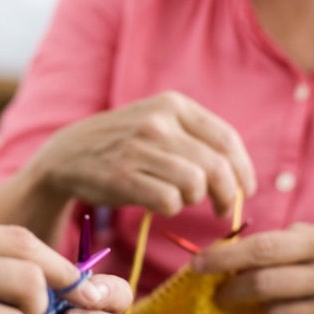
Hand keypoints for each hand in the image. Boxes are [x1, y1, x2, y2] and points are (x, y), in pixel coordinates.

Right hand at [26, 91, 255, 217]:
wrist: (67, 153)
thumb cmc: (124, 143)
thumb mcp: (158, 121)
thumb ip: (196, 137)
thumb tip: (240, 172)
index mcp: (173, 104)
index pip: (227, 139)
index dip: (243, 170)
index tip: (246, 190)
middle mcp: (158, 121)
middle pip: (215, 167)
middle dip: (227, 195)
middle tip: (223, 210)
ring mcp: (138, 147)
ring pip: (194, 185)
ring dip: (193, 200)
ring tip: (179, 199)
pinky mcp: (122, 175)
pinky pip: (169, 202)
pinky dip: (169, 209)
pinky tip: (157, 203)